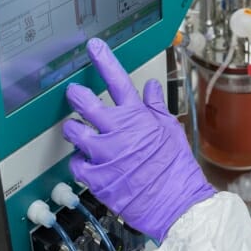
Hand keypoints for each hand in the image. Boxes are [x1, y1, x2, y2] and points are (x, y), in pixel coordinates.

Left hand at [63, 39, 214, 241]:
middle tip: (74, 93)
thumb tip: (151, 87)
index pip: (117, 80)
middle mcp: (117, 131)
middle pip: (86, 102)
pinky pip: (75, 162)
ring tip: (78, 131)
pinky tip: (86, 161)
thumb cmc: (176, 168)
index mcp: (136, 117)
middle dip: (76, 94)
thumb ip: (156, 106)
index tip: (94, 48)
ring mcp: (103, 154)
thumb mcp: (171, 130)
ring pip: (74, 131)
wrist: (175, 202)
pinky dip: (79, 160)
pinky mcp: (95, 176)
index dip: (104, 60)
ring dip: (73, 129)